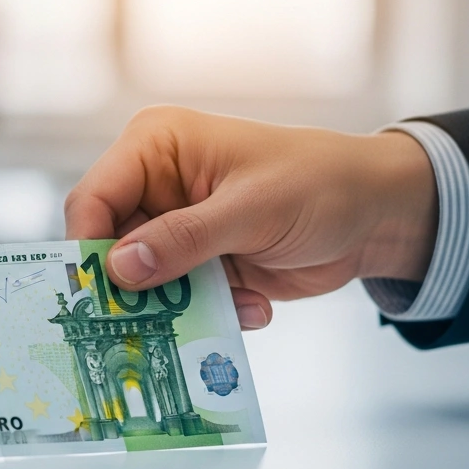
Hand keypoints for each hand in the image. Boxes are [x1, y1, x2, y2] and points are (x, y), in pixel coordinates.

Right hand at [65, 106, 438, 329]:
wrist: (378, 215)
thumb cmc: (321, 184)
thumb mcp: (252, 209)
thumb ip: (183, 239)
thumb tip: (118, 268)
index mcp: (156, 147)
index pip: (94, 196)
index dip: (89, 245)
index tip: (102, 292)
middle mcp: (155, 185)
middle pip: (110, 247)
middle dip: (137, 287)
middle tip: (157, 322)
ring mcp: (175, 227)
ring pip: (142, 282)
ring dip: (181, 304)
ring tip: (234, 301)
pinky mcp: (197, 262)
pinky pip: (177, 299)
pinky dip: (210, 311)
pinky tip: (254, 302)